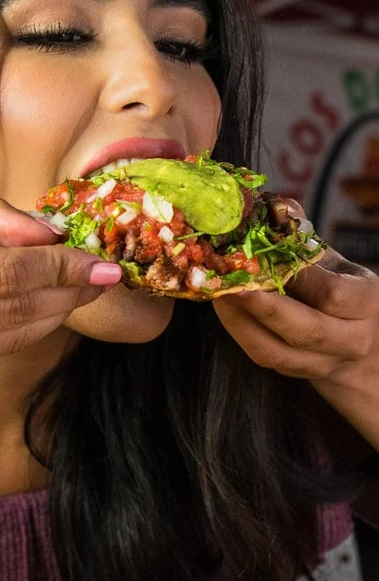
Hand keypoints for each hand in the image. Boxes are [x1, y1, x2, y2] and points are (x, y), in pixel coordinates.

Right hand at [0, 197, 120, 384]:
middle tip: (107, 273)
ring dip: (56, 314)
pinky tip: (39, 308)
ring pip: (10, 336)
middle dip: (70, 292)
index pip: (8, 272)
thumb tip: (41, 230)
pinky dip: (21, 329)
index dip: (63, 266)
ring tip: (83, 289)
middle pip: (19, 309)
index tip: (101, 257)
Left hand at [214, 248, 378, 447]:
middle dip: (263, 307)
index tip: (264, 256)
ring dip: (239, 322)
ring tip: (217, 293)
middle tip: (230, 282)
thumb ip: (305, 240)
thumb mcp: (337, 265)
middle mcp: (351, 340)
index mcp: (366, 304)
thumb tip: (276, 208)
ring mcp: (322, 363)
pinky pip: (263, 356)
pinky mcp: (295, 373)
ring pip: (275, 351)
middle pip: (305, 330)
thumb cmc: (345, 293)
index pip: (332, 294)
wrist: (361, 347)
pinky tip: (222, 308)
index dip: (297, 276)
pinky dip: (238, 331)